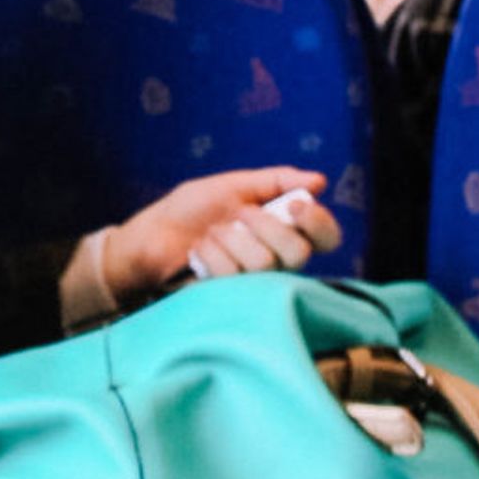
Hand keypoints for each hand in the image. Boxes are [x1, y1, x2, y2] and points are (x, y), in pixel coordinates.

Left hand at [101, 168, 341, 305]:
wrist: (152, 233)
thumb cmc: (192, 209)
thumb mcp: (232, 185)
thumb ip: (275, 181)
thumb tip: (318, 181)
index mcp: (283, 229)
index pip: (325, 237)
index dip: (319, 223)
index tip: (295, 206)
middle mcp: (276, 258)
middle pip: (299, 253)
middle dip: (266, 226)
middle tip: (239, 214)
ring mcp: (254, 281)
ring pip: (264, 263)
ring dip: (230, 237)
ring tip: (211, 232)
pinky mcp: (230, 296)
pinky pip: (234, 275)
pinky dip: (211, 254)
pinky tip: (198, 251)